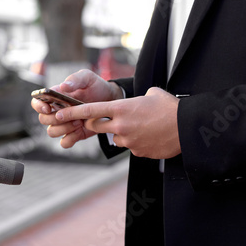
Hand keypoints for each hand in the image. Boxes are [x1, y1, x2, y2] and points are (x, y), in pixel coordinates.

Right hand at [31, 70, 123, 147]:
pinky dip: (70, 138)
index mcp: (55, 97)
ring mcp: (64, 124)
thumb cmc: (96, 87)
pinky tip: (80, 130)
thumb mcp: (87, 77)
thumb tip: (63, 86)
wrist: (111, 100)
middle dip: (54, 119)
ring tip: (78, 122)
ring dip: (63, 128)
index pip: (37, 102)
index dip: (38, 106)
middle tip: (71, 115)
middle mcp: (57, 111)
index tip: (48, 107)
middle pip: (43, 119)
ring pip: (51, 132)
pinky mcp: (74, 134)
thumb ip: (75, 79)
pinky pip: (64, 142)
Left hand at [55, 87, 181, 158]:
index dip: (71, 113)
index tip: (58, 114)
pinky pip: (129, 146)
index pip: (89, 110)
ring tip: (141, 127)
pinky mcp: (136, 151)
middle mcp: (120, 125)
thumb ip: (138, 97)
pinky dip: (135, 141)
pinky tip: (149, 136)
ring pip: (115, 137)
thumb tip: (139, 99)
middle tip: (108, 119)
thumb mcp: (152, 94)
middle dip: (97, 123)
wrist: (186, 128)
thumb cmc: (170, 109)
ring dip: (121, 133)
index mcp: (121, 108)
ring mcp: (128, 140)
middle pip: (96, 126)